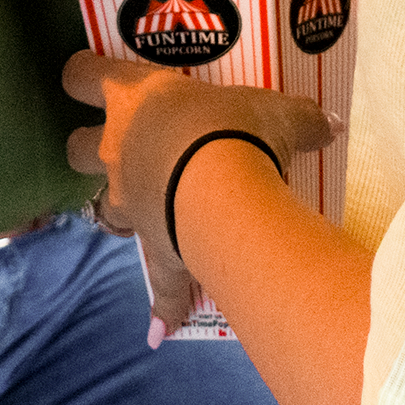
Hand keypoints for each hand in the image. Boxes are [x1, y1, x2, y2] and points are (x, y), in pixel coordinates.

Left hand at [63, 52, 336, 334]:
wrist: (226, 197)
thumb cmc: (235, 130)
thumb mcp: (275, 112)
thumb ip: (298, 117)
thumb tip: (329, 122)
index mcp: (132, 97)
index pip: (82, 75)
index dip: (81, 74)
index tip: (87, 76)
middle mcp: (117, 147)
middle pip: (75, 147)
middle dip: (88, 148)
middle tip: (117, 147)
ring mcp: (129, 201)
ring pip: (101, 206)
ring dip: (118, 210)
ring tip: (144, 213)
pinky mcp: (153, 248)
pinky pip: (156, 282)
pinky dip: (161, 304)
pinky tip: (161, 329)